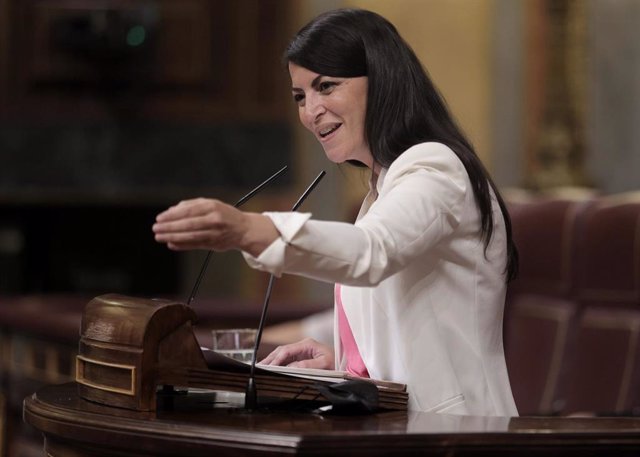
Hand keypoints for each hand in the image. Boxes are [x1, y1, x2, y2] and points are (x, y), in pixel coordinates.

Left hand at [152, 198, 277, 255]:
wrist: (244, 229)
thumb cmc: (224, 214)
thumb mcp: (211, 204)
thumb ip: (191, 205)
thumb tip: (171, 210)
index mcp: (212, 206)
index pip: (188, 211)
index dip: (172, 215)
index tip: (159, 218)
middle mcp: (214, 219)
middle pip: (188, 224)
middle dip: (169, 227)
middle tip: (155, 229)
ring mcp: (214, 232)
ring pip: (190, 236)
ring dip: (172, 237)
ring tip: (159, 237)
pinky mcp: (214, 244)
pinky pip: (195, 245)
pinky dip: (182, 245)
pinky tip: (171, 244)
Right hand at [259, 338, 334, 369]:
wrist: (343, 368)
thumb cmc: (336, 365)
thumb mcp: (324, 365)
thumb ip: (308, 365)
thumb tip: (292, 367)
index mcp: (308, 344)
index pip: (287, 350)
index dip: (277, 358)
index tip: (270, 367)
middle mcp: (303, 346)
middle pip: (282, 351)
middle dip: (271, 359)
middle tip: (260, 367)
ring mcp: (301, 352)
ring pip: (283, 355)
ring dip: (273, 361)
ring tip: (262, 368)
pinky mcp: (301, 358)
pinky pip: (287, 360)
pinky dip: (278, 364)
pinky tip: (272, 369)